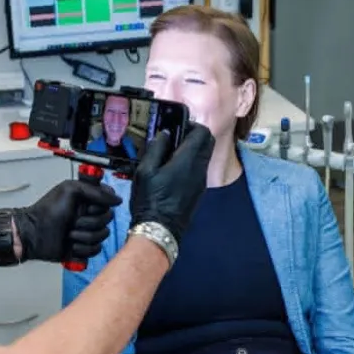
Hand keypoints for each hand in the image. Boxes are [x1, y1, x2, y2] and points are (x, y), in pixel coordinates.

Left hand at [12, 180, 121, 262]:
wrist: (34, 234)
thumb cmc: (48, 211)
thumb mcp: (71, 190)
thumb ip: (96, 191)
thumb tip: (117, 199)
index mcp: (88, 200)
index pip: (109, 202)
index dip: (100, 206)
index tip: (87, 206)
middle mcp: (90, 215)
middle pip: (107, 220)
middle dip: (88, 222)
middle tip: (72, 221)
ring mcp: (88, 232)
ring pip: (102, 236)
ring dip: (83, 236)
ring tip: (68, 234)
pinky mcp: (84, 249)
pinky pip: (95, 250)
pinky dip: (82, 249)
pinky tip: (70, 245)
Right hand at [129, 122, 214, 239]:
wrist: (160, 229)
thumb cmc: (151, 201)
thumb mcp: (145, 171)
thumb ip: (156, 148)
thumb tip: (165, 134)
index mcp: (188, 160)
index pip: (203, 132)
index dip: (192, 125)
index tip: (178, 126)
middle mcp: (199, 169)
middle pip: (208, 142)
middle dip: (195, 135)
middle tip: (176, 138)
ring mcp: (201, 181)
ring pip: (205, 155)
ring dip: (193, 149)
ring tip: (172, 154)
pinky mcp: (199, 190)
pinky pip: (200, 168)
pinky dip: (192, 162)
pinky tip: (174, 169)